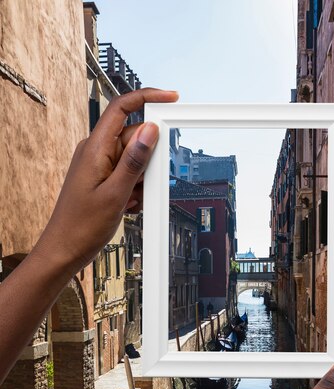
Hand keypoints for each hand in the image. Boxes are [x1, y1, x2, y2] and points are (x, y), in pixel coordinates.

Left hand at [33, 87, 177, 274]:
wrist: (65, 249)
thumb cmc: (81, 226)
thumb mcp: (116, 194)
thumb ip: (135, 161)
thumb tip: (150, 130)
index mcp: (95, 148)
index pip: (122, 108)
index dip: (148, 97)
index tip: (171, 98)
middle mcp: (95, 152)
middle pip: (134, 138)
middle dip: (148, 160)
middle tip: (146, 184)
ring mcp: (98, 165)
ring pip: (133, 160)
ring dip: (141, 180)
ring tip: (130, 202)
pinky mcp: (102, 179)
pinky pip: (127, 175)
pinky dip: (134, 189)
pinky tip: (127, 206)